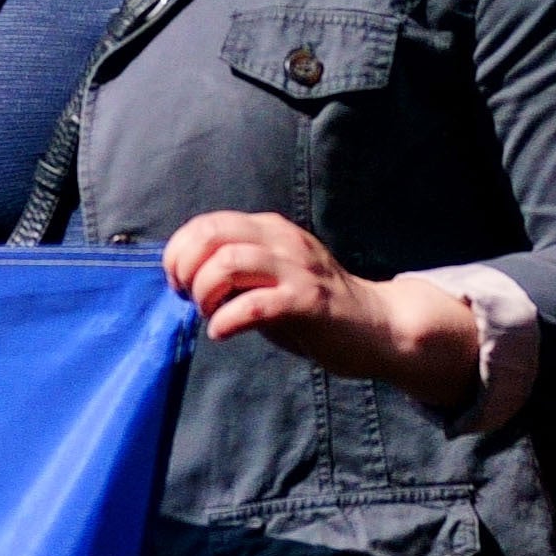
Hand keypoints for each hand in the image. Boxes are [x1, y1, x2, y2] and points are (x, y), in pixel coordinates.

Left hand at [158, 210, 480, 403]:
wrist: (377, 327)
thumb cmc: (312, 308)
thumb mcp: (267, 279)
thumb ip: (232, 271)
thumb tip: (183, 279)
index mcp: (269, 230)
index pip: (206, 224)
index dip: (179, 252)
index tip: (178, 284)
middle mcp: (283, 241)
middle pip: (211, 236)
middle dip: (186, 268)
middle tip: (189, 298)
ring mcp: (298, 269)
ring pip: (228, 262)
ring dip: (205, 292)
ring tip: (209, 313)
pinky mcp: (309, 301)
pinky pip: (254, 304)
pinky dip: (227, 319)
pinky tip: (222, 332)